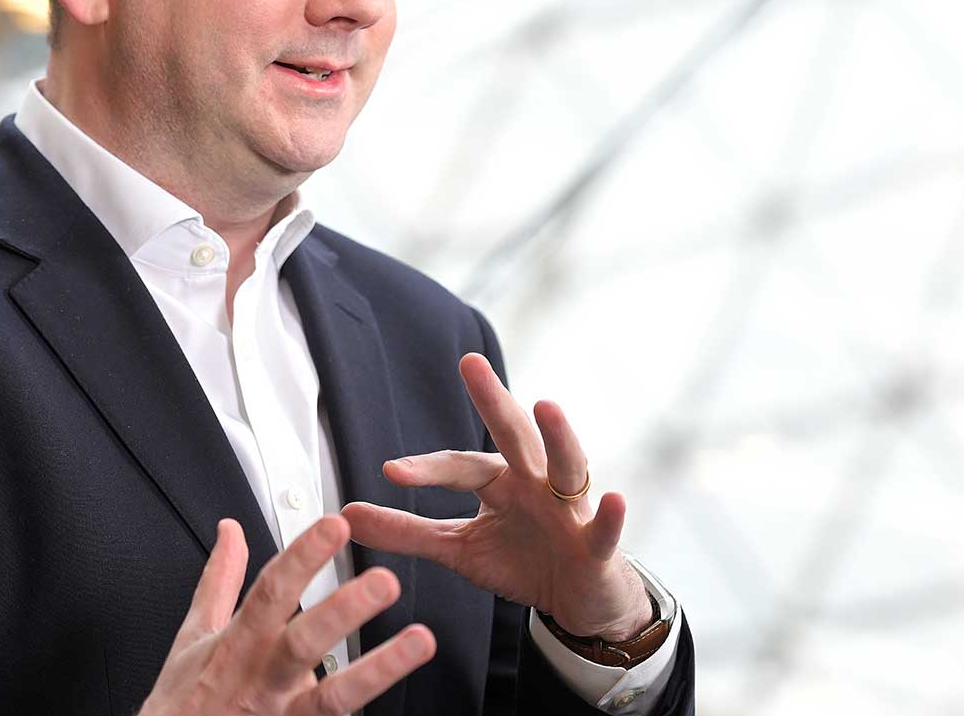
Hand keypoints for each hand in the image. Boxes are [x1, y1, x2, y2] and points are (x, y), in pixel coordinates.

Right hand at [138, 515, 435, 715]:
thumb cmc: (184, 700)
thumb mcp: (195, 635)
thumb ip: (220, 580)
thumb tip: (231, 531)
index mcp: (239, 643)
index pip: (272, 591)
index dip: (303, 557)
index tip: (334, 525)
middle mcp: (263, 679)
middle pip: (304, 641)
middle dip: (344, 611)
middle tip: (385, 581)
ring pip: (334, 697)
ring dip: (379, 670)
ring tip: (420, 642)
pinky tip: (400, 703)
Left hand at [342, 353, 652, 641]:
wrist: (579, 602)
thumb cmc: (522, 561)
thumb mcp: (458, 549)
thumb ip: (407, 531)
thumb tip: (345, 515)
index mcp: (500, 481)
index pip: (459, 465)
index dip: (427, 469)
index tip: (392, 472)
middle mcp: (536, 481)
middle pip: (513, 436)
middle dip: (493, 400)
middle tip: (470, 362)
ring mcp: (571, 509)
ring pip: (567, 465)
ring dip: (559, 436)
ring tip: (547, 406)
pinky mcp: (598, 544)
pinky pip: (606, 528)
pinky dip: (613, 515)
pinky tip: (618, 498)